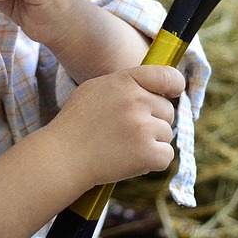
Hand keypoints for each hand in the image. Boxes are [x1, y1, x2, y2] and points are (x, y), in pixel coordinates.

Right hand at [49, 65, 184, 186]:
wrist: (63, 156)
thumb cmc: (77, 122)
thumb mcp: (97, 88)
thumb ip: (127, 84)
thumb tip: (159, 87)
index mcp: (125, 81)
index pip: (168, 76)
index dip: (174, 86)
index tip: (171, 94)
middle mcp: (136, 101)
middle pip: (168, 110)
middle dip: (154, 121)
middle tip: (128, 130)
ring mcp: (142, 127)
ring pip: (167, 134)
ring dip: (152, 142)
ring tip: (124, 145)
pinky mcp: (147, 153)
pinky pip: (167, 155)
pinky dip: (153, 161)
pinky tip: (132, 159)